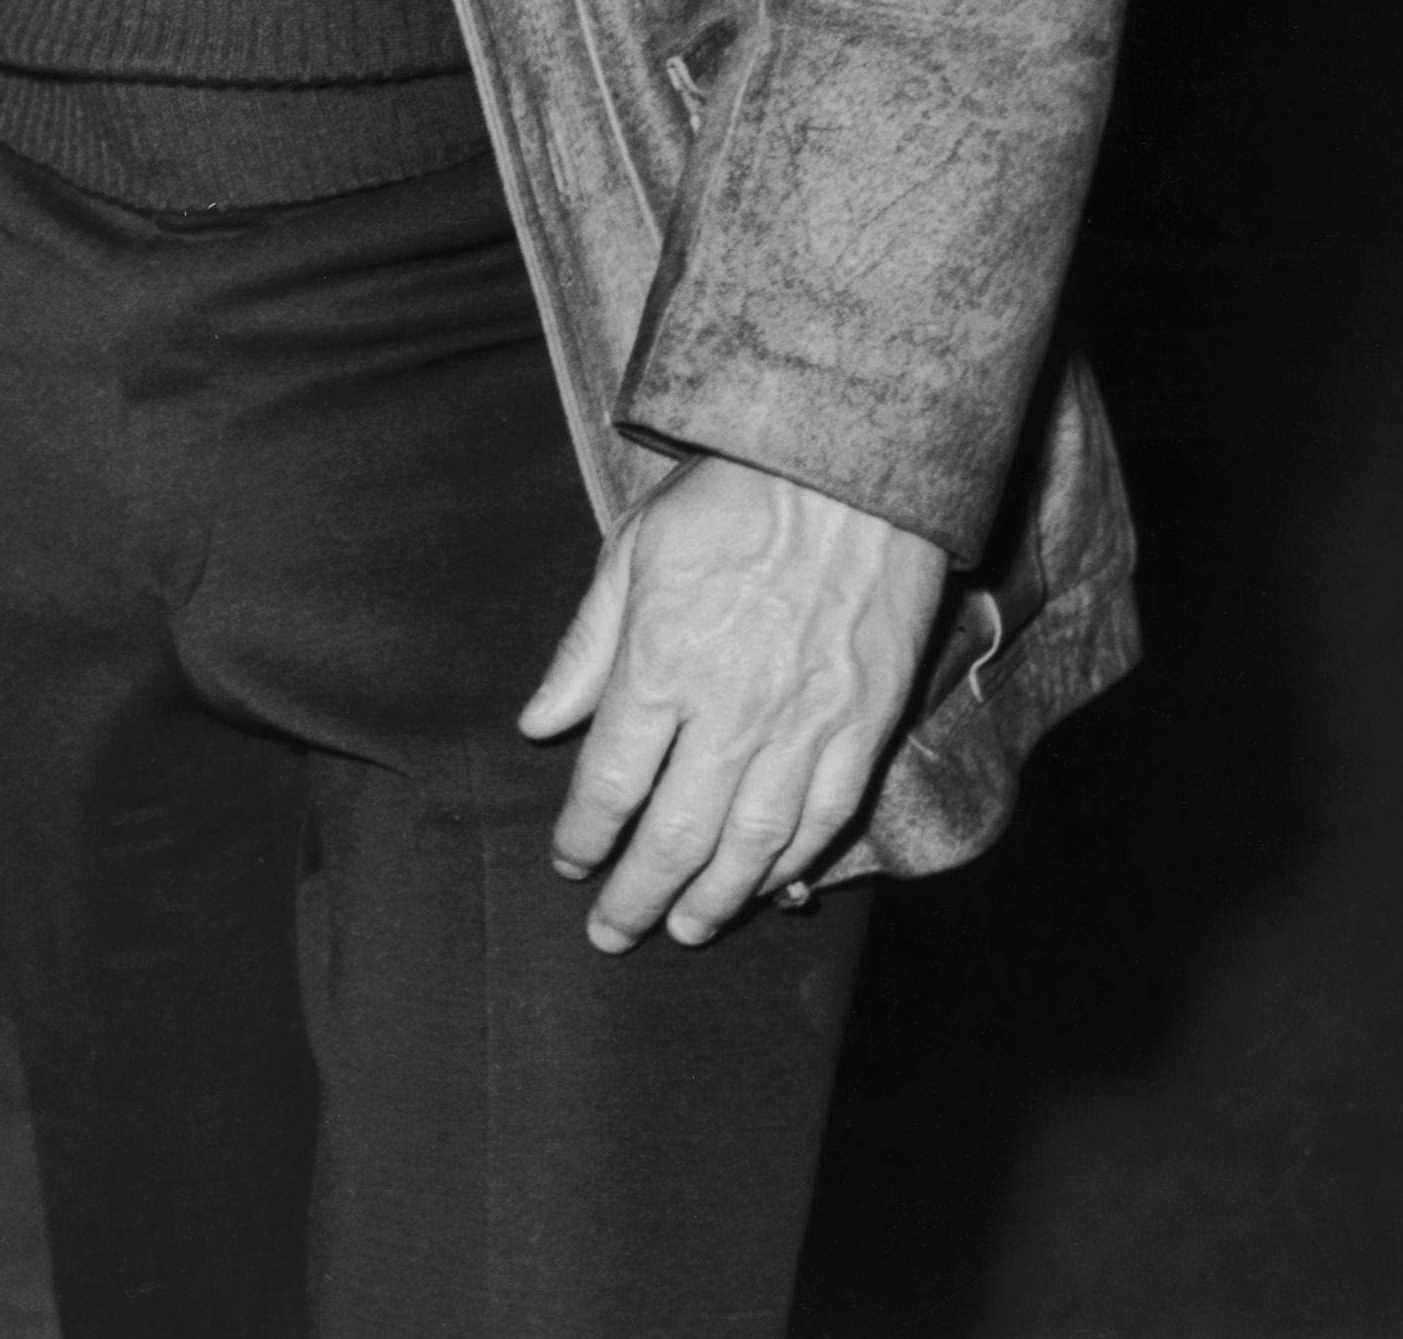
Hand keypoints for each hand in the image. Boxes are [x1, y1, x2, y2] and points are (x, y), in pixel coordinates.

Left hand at [519, 452, 947, 950]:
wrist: (853, 469)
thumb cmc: (734, 496)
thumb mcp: (635, 548)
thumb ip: (586, 646)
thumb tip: (538, 724)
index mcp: (663, 665)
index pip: (611, 783)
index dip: (585, 836)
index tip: (569, 862)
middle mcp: (731, 713)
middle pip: (674, 835)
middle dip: (635, 893)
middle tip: (612, 933)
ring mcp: (804, 726)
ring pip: (750, 846)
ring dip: (711, 900)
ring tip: (683, 931)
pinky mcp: (864, 728)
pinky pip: (824, 820)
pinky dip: (792, 866)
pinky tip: (766, 888)